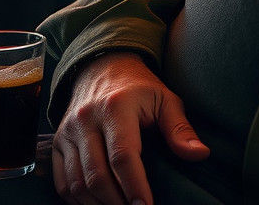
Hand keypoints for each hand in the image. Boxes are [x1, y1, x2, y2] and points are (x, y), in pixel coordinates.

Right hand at [53, 51, 209, 204]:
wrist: (103, 67)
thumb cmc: (139, 88)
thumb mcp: (164, 99)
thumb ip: (180, 129)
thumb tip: (201, 154)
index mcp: (116, 106)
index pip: (123, 156)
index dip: (135, 187)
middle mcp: (86, 119)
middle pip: (97, 175)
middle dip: (117, 203)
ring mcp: (68, 131)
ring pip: (77, 183)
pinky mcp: (58, 142)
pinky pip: (62, 182)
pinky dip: (78, 200)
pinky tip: (97, 204)